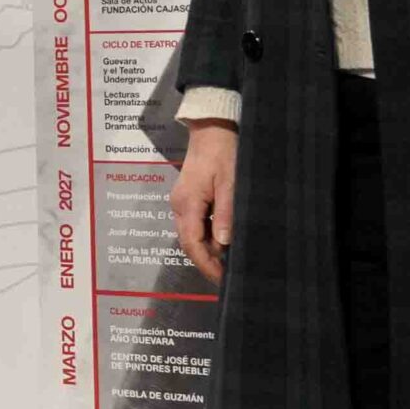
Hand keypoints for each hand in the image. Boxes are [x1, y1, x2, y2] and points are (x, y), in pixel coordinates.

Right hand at [170, 122, 237, 286]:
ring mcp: (182, 202)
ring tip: (229, 260)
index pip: (192, 244)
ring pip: (192, 235)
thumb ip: (225, 213)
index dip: (206, 264)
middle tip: (227, 274)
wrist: (211, 129)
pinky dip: (208, 235)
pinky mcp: (188, 199)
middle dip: (207, 261)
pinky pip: (195, 224)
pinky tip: (223, 239)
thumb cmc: (222, 152)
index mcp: (187, 203)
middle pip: (189, 243)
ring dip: (209, 249)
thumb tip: (224, 242)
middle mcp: (179, 205)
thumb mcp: (230, 183)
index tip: (220, 278)